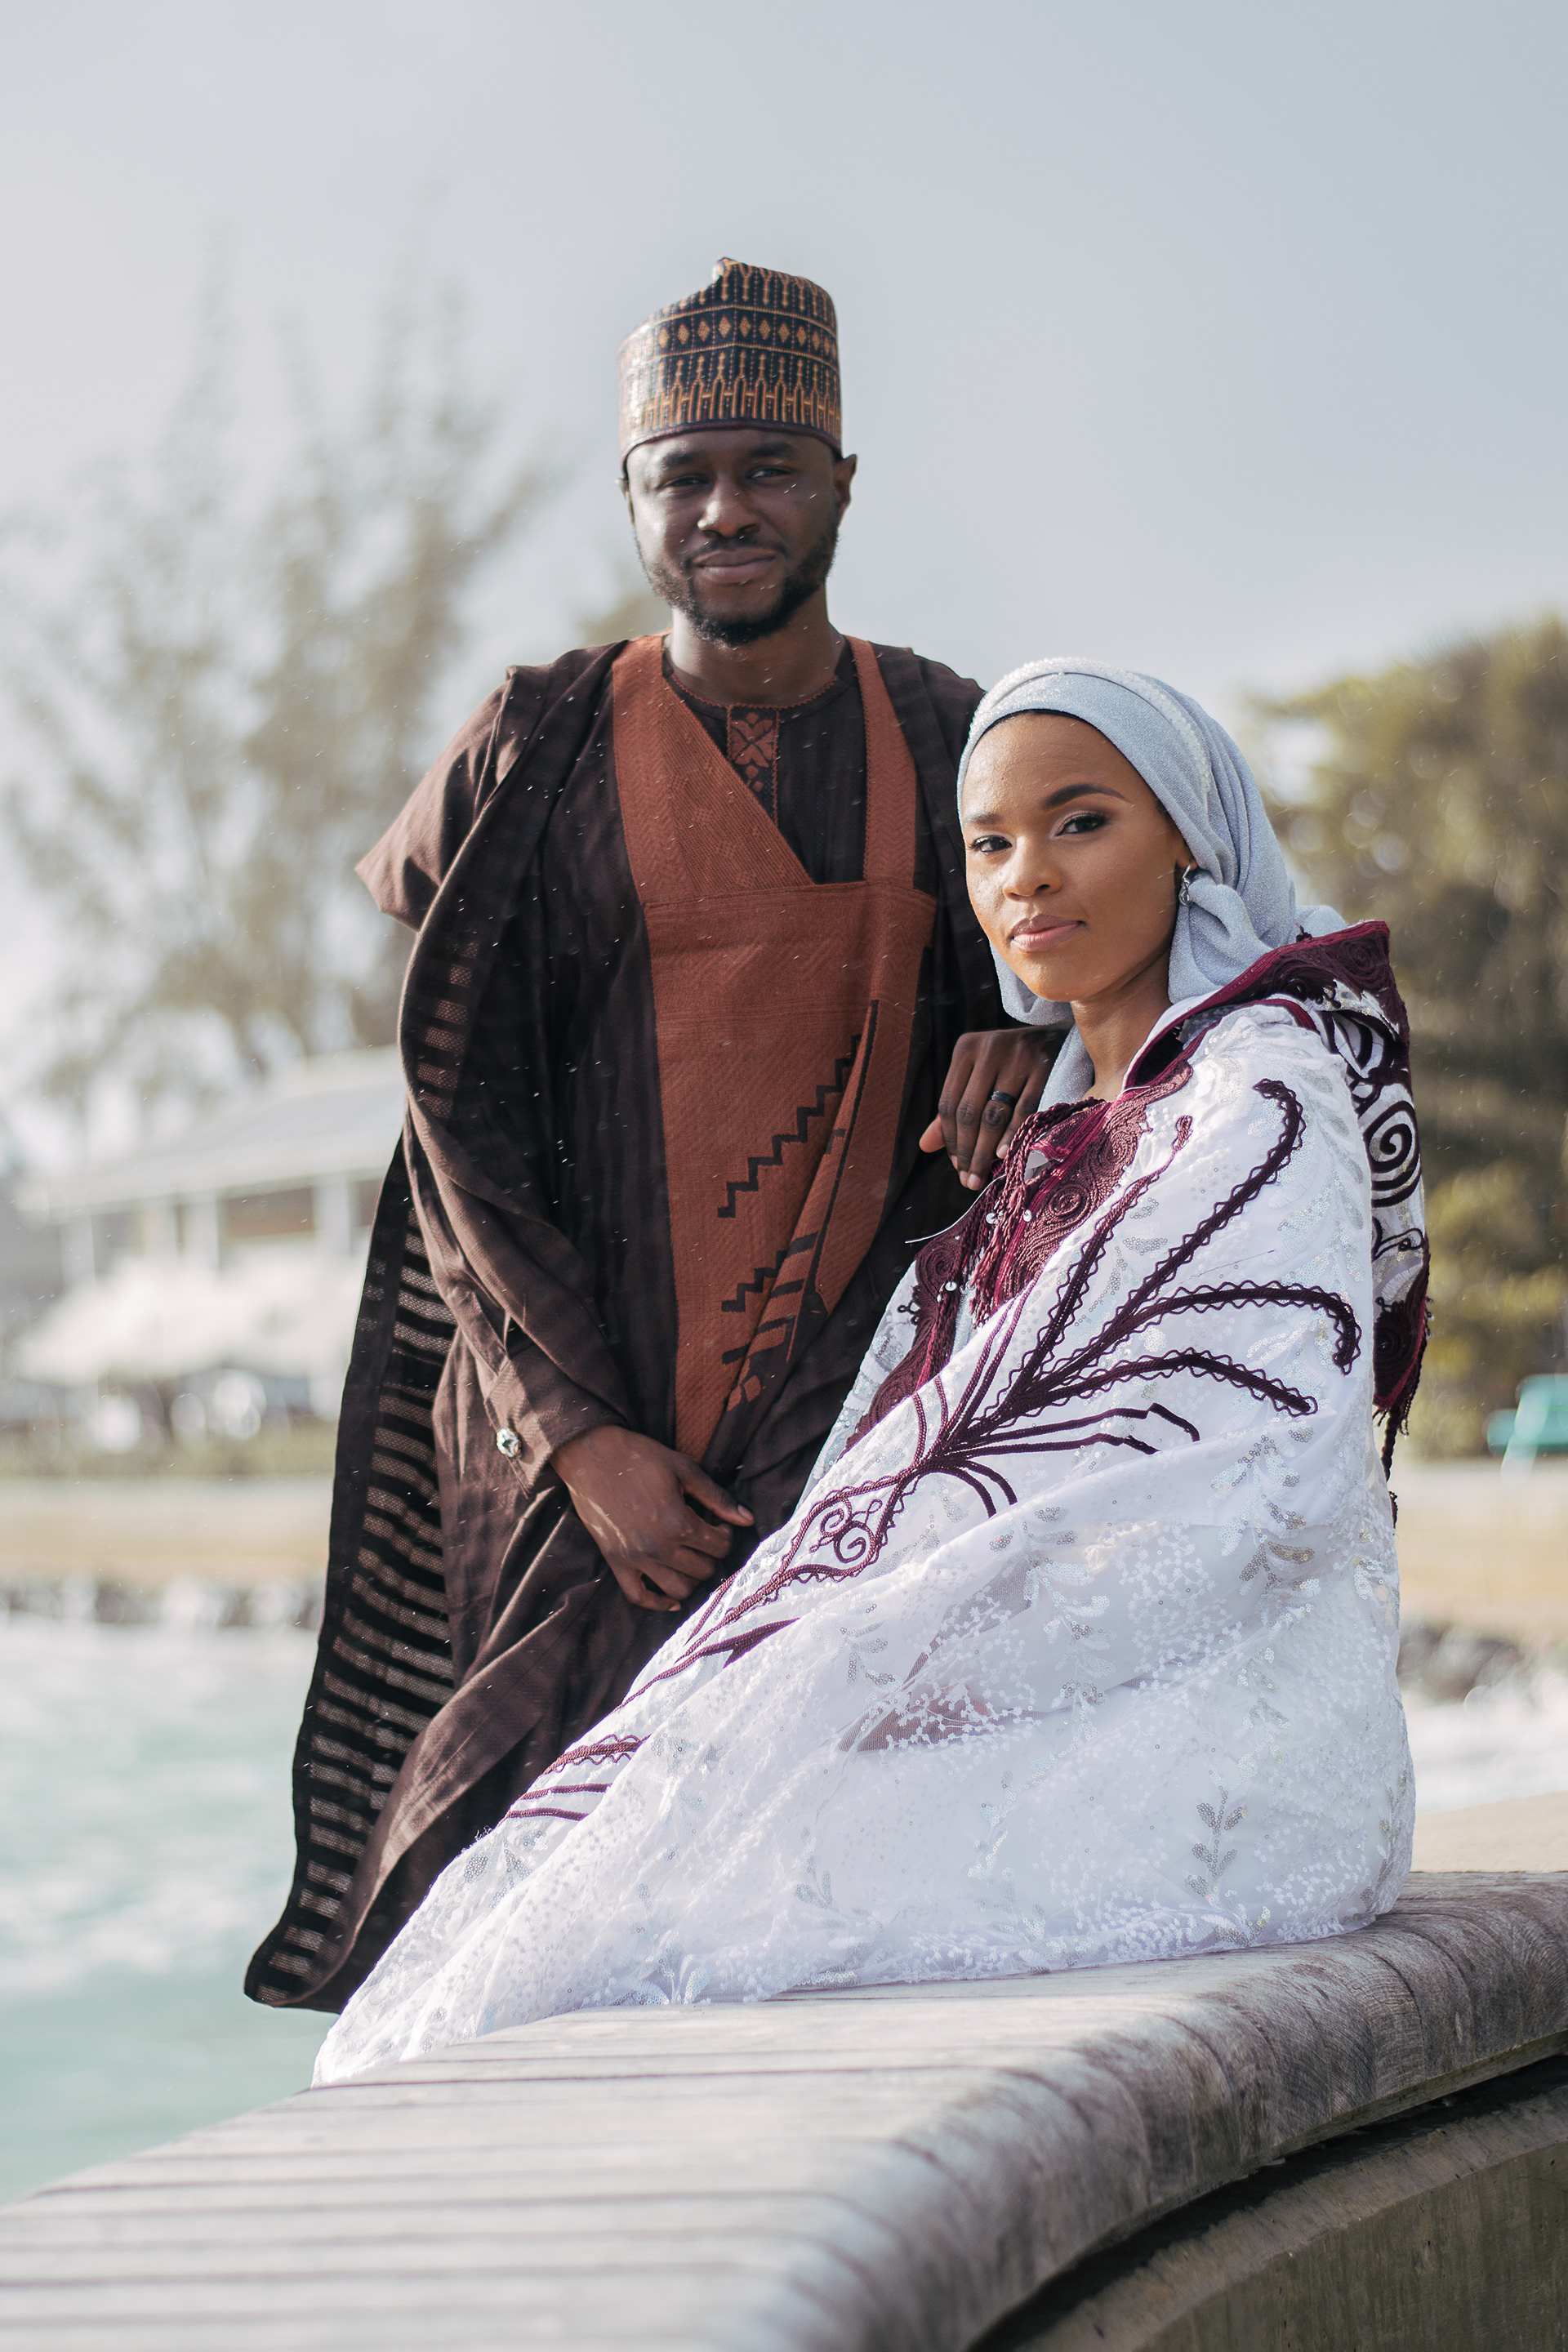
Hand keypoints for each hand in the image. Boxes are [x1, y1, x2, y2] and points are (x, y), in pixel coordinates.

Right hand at [551, 1425, 753, 1613]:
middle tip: (706, 1536)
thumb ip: (718, 1498)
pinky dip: (657, 1603)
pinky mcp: (616, 1562)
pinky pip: (638, 1596)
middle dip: (711, 1554)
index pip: (720, 1546)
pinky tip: (671, 1599)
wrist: (592, 1456)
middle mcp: (658, 1547)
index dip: (726, 1533)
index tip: (718, 1521)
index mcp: (678, 1522)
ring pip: (678, 1590)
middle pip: (703, 1570)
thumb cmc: (640, 1457)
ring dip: (691, 1578)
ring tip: (691, 1558)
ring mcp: (635, 1558)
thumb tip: (748, 1519)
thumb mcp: (685, 1469)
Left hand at [920, 1028, 1054, 1191]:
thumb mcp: (977, 1075)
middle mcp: (989, 1049)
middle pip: (969, 1111)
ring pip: (994, 1114)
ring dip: (985, 1151)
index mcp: (966, 1049)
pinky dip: (1012, 1135)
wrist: (1054, 1036)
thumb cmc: (1008, 1063)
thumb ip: (953, 1108)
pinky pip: (1025, 1109)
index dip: (950, 1139)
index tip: (956, 1165)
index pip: (949, 1103)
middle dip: (967, 1151)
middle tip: (968, 1180)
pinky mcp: (1043, 1066)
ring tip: (982, 1177)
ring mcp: (1018, 1057)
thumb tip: (925, 1145)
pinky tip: (1004, 1156)